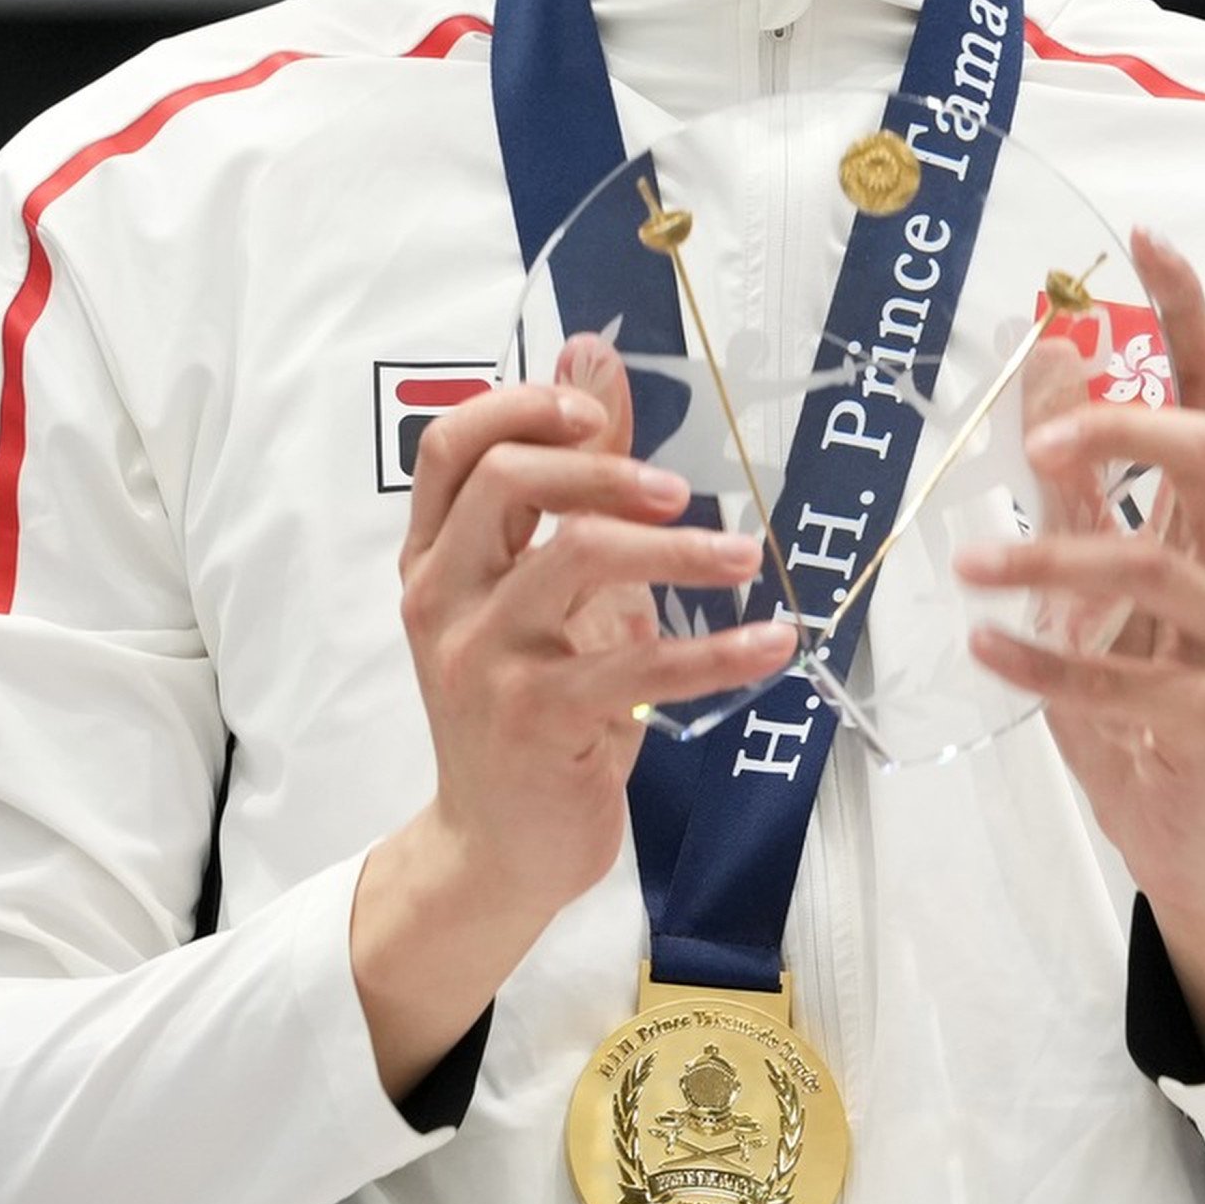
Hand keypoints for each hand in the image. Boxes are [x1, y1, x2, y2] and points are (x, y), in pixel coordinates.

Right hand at [350, 338, 797, 1095]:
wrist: (497, 847)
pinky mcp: (536, 720)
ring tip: (741, 559)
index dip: (523, 408)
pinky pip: (637, 666)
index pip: (452, 447)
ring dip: (677, 551)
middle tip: (680, 490)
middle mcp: (442, 600)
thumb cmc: (529, 707)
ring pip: (576, 558)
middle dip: (604, 468)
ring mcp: (481, 660)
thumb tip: (592, 355)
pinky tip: (771, 642)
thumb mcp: (543, 586)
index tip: (595, 410)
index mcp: (433, 560)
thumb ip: (571, 479)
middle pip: (507, 483)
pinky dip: (718, 651)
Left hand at [957, 231, 1204, 1069]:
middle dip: (1120, 430)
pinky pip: (1124, 672)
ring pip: (1155, 561)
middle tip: (1036, 449)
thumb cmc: (1145, 700)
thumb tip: (1058, 360)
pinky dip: (1045, 658)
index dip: (1188, 313)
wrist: (1197, 837)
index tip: (1145, 241)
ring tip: (966, 570)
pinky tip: (986, 649)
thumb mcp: (1095, 581)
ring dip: (1047, 559)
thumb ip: (1080, 481)